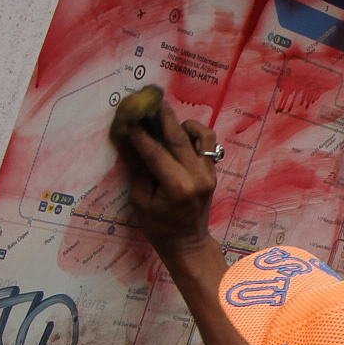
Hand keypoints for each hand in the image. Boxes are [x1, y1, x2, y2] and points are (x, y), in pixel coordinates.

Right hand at [117, 98, 219, 257]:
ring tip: (167, 121)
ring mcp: (208, 173)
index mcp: (177, 187)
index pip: (156, 153)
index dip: (141, 135)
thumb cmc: (159, 227)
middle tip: (151, 102)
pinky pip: (207, 144)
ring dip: (183, 123)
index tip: (130, 120)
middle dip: (162, 118)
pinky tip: (182, 133)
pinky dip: (196, 133)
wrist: (188, 243)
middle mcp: (196, 177)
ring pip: (200, 135)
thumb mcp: (140, 202)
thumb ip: (141, 171)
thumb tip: (140, 144)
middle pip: (178, 138)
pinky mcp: (212, 171)